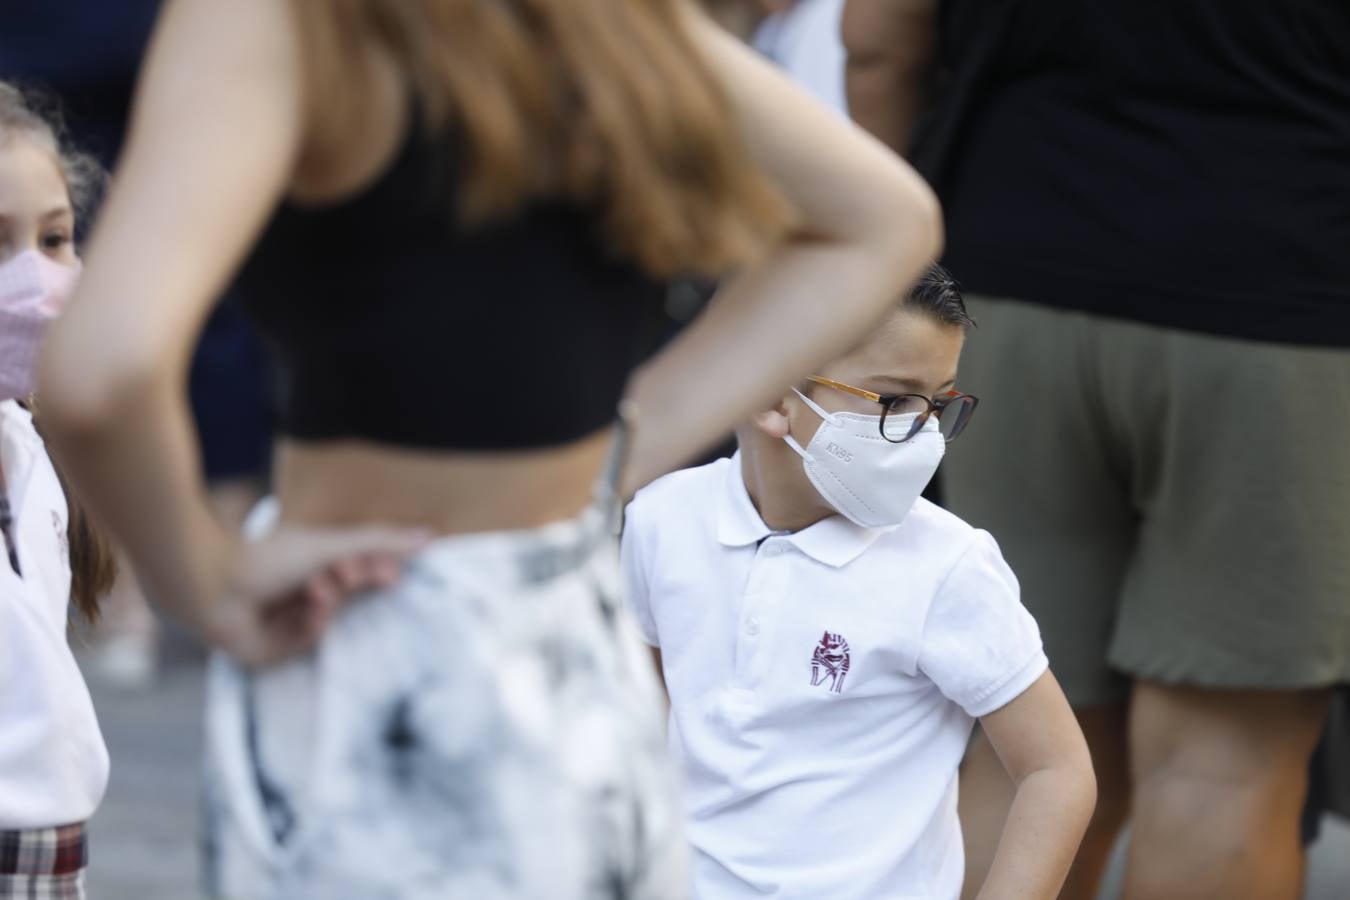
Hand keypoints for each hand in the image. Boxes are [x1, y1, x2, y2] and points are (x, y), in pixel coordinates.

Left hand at [203, 523, 430, 667]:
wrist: (216, 586)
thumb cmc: (269, 558)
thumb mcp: (332, 545)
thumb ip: (380, 542)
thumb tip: (430, 537)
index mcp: (312, 562)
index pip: (359, 569)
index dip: (376, 569)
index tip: (392, 571)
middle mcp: (302, 589)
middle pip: (348, 592)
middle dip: (352, 583)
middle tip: (346, 575)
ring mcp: (288, 620)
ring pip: (332, 616)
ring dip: (328, 601)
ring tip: (314, 589)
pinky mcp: (276, 649)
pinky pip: (309, 641)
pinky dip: (309, 626)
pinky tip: (301, 613)